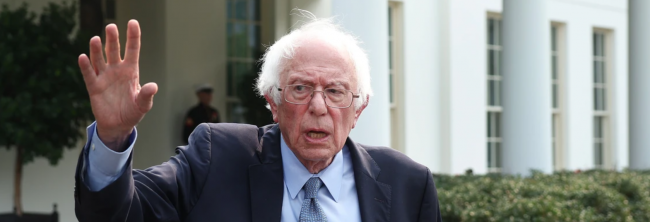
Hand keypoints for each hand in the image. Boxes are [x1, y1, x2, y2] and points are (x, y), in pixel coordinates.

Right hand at [78, 20, 157, 150]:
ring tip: (96, 39)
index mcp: (131, 71)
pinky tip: (83, 57)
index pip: (132, 50)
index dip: (133, 36)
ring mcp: (104, 77)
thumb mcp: (143, 105)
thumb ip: (147, 95)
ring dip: (97, 49)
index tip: (132, 23)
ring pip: (99, 59)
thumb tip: (153, 86)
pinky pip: (89, 74)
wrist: (118, 126)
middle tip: (111, 26)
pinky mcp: (94, 87)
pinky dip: (86, 66)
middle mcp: (116, 70)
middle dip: (112, 39)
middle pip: (114, 51)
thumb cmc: (133, 112)